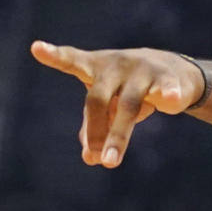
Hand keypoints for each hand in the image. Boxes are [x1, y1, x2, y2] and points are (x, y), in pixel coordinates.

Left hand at [30, 41, 204, 167]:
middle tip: (94, 160)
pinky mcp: (168, 79)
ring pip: (128, 105)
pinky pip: (166, 90)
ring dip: (118, 136)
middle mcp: (117, 65)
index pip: (72, 60)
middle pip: (98, 98)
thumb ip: (93, 127)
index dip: (55, 55)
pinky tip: (171, 100)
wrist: (175, 72)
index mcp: (97, 68)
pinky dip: (169, 96)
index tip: (36, 48)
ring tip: (109, 162)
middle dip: (95, 130)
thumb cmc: (129, 89)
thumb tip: (89, 157)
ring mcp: (142, 70)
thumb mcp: (109, 105)